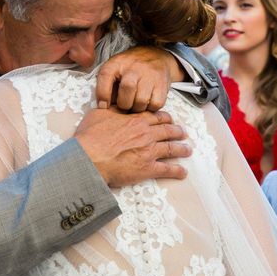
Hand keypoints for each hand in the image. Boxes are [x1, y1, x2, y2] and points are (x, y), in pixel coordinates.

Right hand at [74, 107, 190, 185]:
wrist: (88, 158)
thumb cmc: (90, 137)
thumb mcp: (99, 114)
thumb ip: (112, 109)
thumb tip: (116, 103)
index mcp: (136, 121)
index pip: (156, 117)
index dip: (165, 118)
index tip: (169, 120)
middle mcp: (146, 134)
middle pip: (168, 131)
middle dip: (177, 131)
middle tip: (183, 133)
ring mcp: (149, 151)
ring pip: (171, 148)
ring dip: (182, 149)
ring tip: (188, 150)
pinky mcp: (148, 169)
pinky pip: (167, 169)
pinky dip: (177, 170)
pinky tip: (183, 172)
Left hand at [96, 46, 184, 111]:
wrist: (155, 56)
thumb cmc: (129, 69)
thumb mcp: (114, 69)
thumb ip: (106, 85)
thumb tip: (104, 107)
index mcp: (117, 62)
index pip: (105, 75)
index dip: (102, 94)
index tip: (103, 106)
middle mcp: (134, 66)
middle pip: (127, 88)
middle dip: (123, 104)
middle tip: (124, 106)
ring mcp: (150, 74)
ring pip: (141, 101)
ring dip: (137, 109)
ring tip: (135, 105)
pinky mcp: (162, 84)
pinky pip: (155, 104)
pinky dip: (150, 109)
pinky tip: (147, 103)